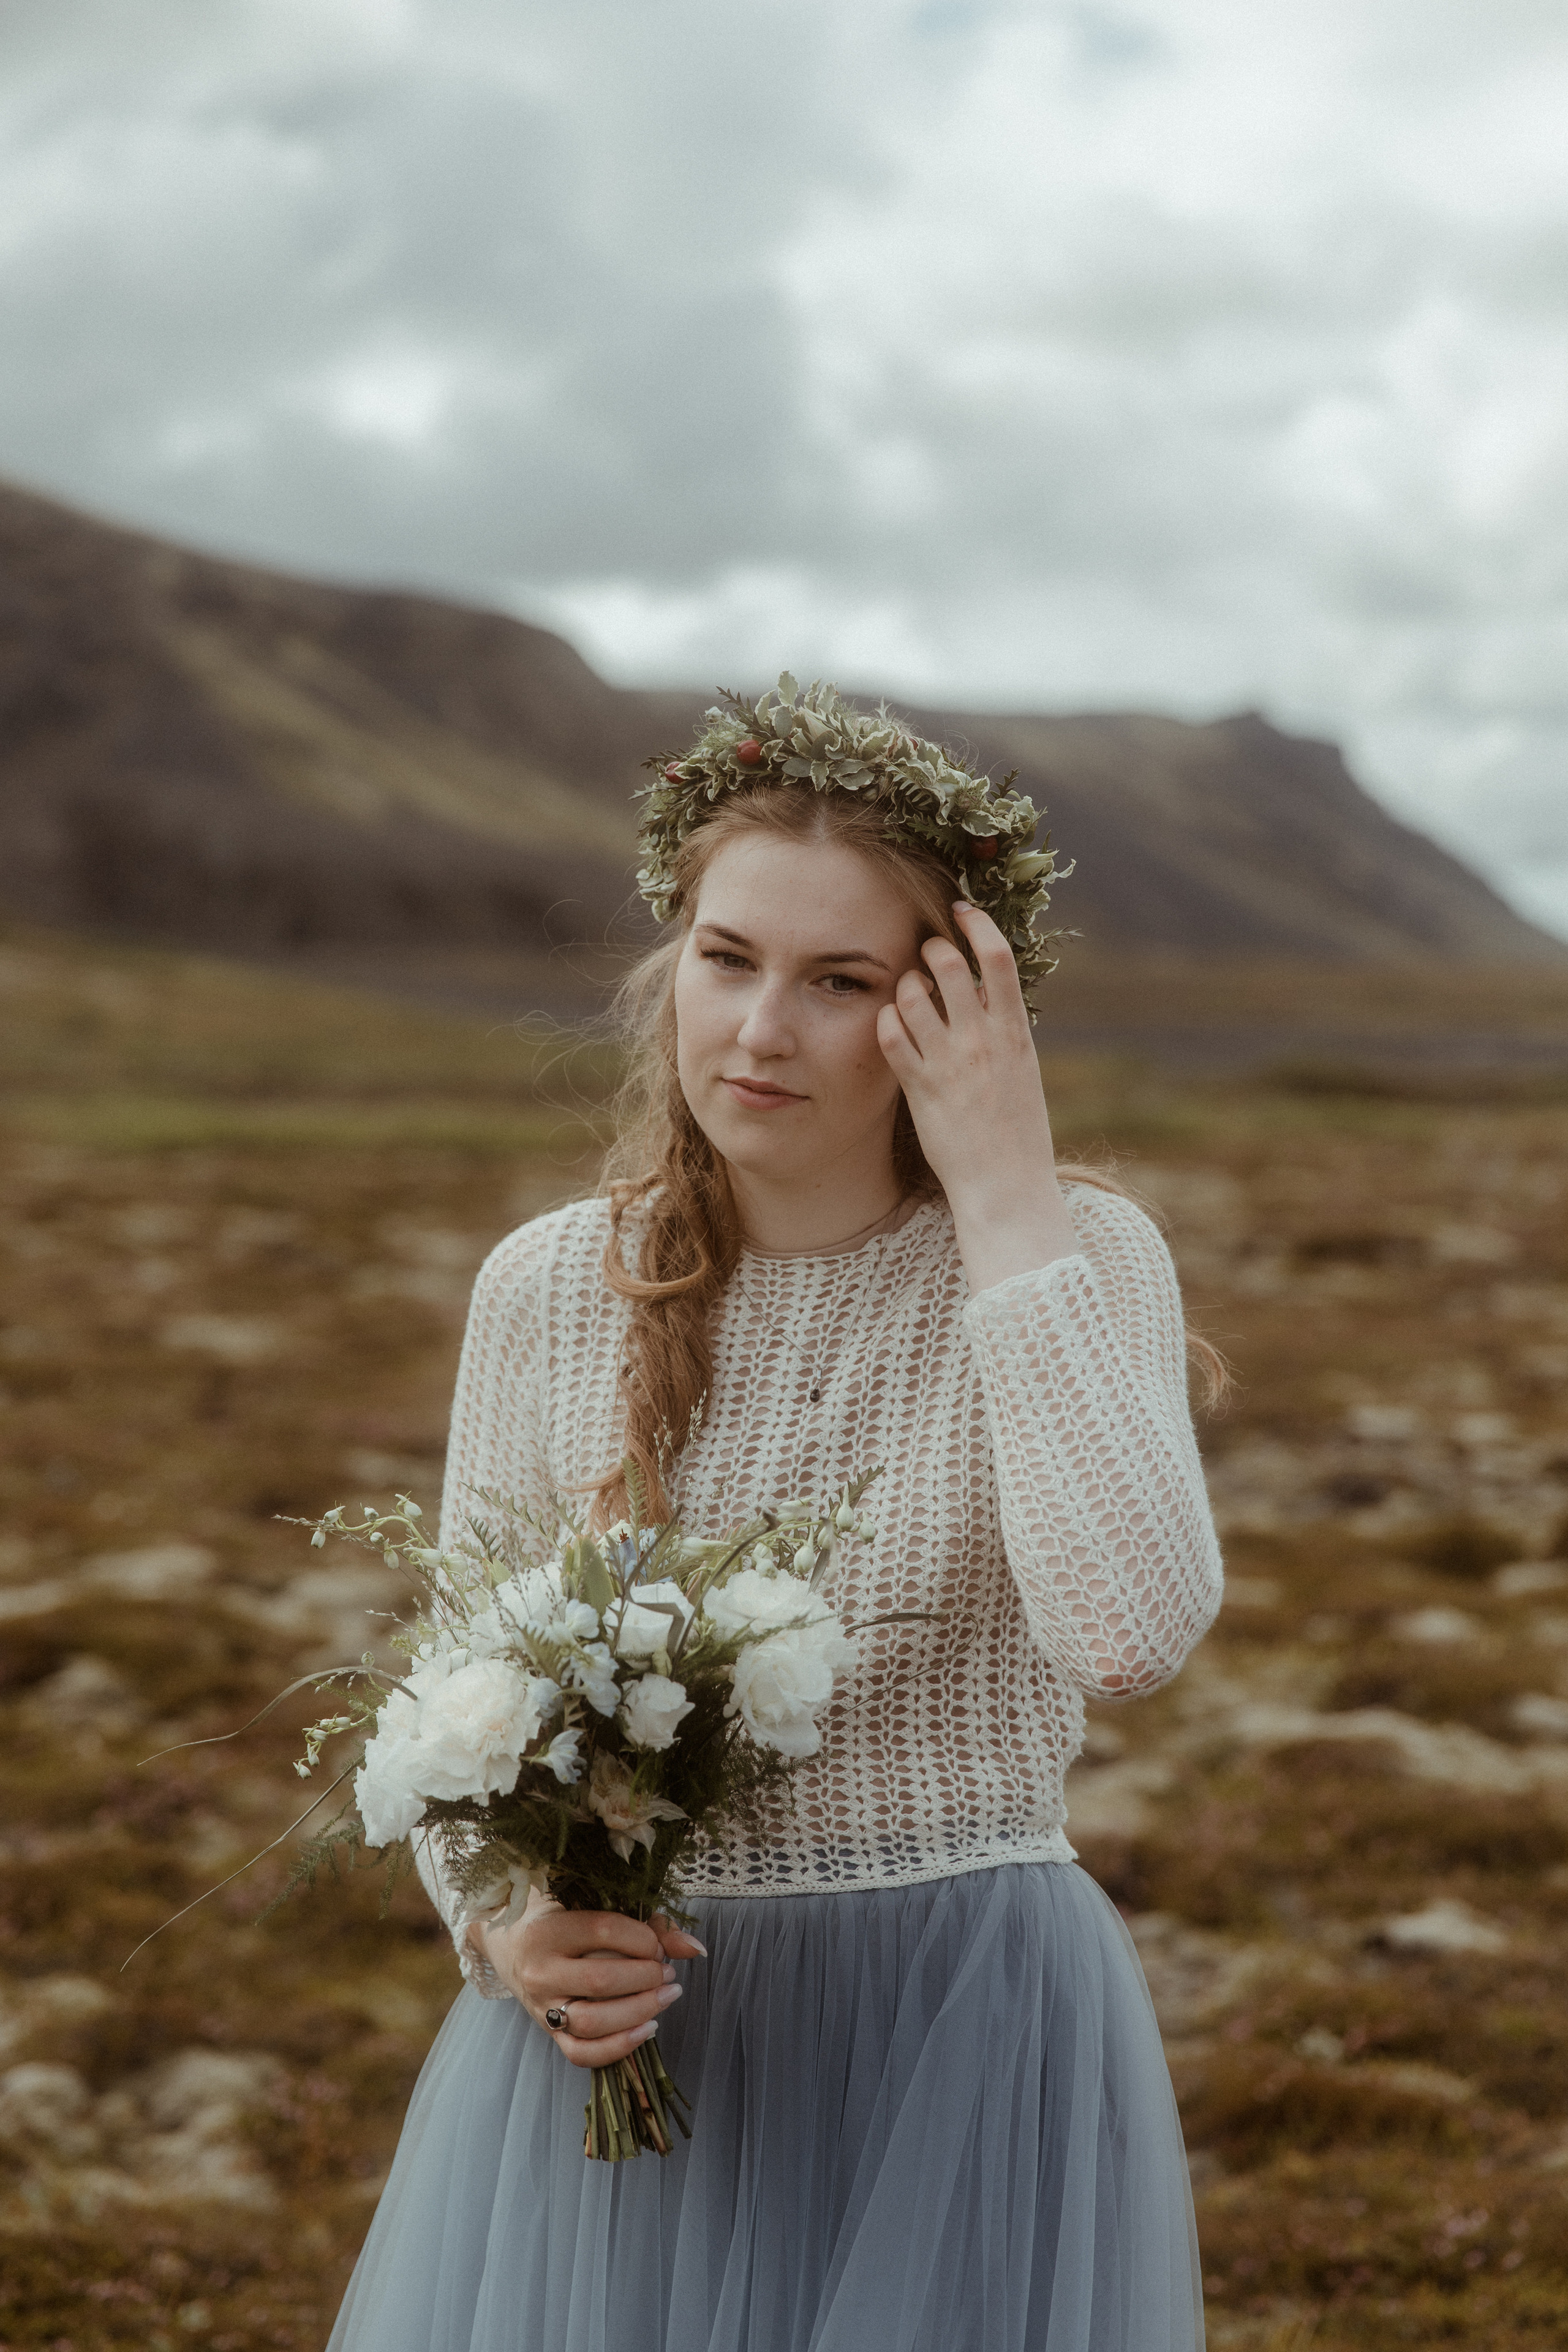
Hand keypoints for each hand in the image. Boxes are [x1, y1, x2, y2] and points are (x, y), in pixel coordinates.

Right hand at [472, 1898, 704, 2069]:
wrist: (509, 1943)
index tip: (657, 1943)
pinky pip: (582, 2053)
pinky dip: (619, 2048)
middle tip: (667, 1972)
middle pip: (601, 1980)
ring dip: (640, 2011)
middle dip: (646, 1977)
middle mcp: (540, 1971)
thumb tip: (695, 1947)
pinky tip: (648, 2030)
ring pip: (594, 2021)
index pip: (604, 1931)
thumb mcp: (592, 1907)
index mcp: (549, 1930)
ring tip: (666, 1996)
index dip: (642, 1938)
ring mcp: (542, 2007)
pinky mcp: (548, 2034)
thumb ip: (645, 1925)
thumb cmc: (560, 1918)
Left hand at [877, 901, 1079, 1292]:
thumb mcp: (1024, 1073)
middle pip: (949, 965)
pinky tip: (891, 1025)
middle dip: (931, 948)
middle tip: (926, 952)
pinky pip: (892, 1034)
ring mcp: (949, 1062)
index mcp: (1016, 1032)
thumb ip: (1006, 1033)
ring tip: (908, 992)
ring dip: (906, 983)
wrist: (1006, 1186)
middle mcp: (982, 1040)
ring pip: (914, 994)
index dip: (977, 924)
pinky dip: (887, 1020)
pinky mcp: (920, 1087)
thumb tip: (990, 998)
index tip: (962, 910)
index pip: (997, 958)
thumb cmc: (1018, 1134)